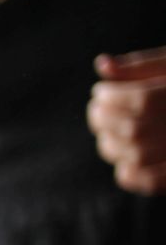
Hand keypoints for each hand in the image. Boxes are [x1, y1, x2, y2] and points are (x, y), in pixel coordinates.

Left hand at [91, 49, 165, 195]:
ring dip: (111, 143)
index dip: (111, 96)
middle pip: (133, 130)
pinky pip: (145, 180)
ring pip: (134, 156)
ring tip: (109, 131)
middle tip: (98, 110)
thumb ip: (143, 65)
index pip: (140, 100)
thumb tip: (102, 63)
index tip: (101, 91)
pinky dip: (127, 170)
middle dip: (104, 119)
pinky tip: (126, 156)